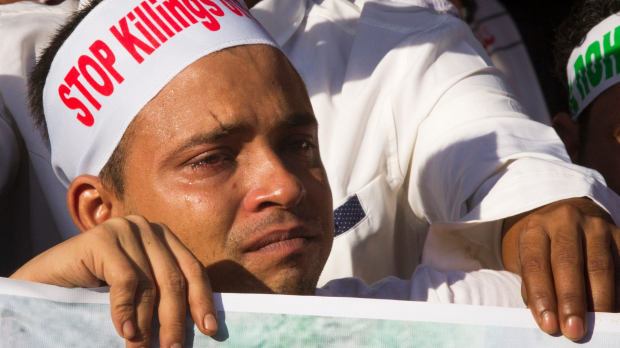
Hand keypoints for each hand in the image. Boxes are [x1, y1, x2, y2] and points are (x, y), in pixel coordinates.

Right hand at [10, 215, 217, 347]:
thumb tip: (200, 327)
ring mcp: (125, 229)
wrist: (44, 282)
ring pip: (149, 283)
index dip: (202, 300)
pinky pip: (125, 281)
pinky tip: (125, 333)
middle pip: (173, 278)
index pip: (192, 269)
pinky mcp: (102, 238)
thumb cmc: (94, 291)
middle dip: (175, 319)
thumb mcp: (138, 292)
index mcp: (163, 238)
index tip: (209, 329)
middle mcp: (148, 228)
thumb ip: (161, 297)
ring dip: (146, 324)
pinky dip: (125, 311)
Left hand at [502, 198, 618, 340]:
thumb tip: (550, 319)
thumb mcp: (529, 261)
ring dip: (599, 301)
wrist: (567, 222)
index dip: (541, 296)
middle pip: (567, 262)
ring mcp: (594, 226)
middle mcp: (564, 221)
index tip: (548, 324)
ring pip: (600, 266)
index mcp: (535, 228)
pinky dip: (618, 291)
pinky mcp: (618, 234)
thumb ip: (535, 288)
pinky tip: (614, 311)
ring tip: (597, 325)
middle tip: (574, 330)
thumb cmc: (544, 251)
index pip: (535, 263)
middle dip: (571, 300)